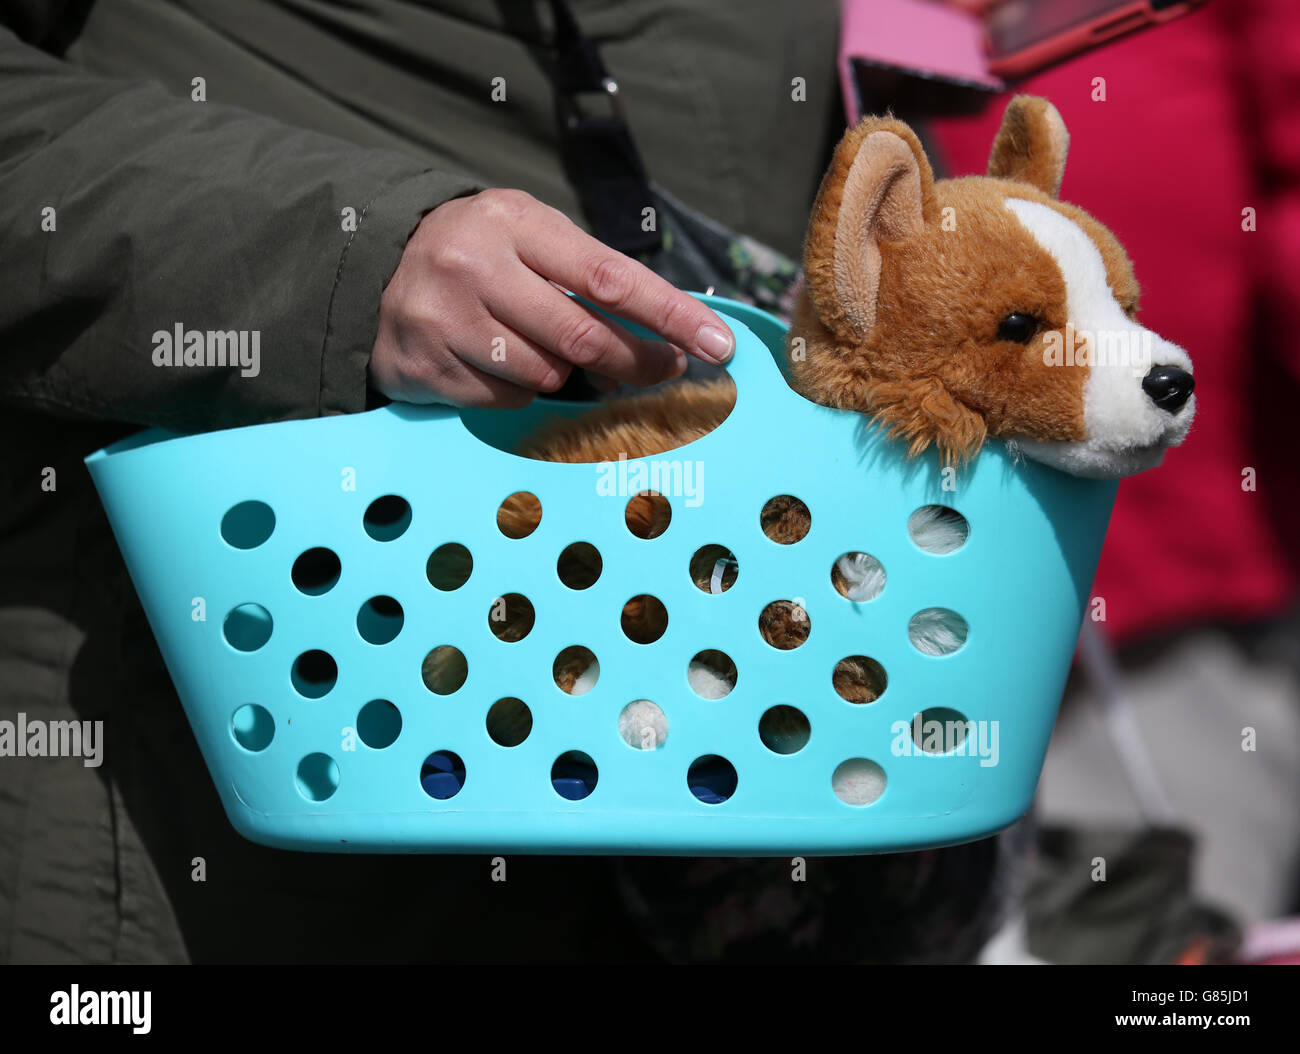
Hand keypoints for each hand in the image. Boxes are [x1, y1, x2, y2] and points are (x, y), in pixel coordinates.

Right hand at [368, 188, 735, 407]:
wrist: (373, 269)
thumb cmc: (479, 255)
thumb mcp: (529, 237)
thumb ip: (589, 277)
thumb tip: (666, 337)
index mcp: (514, 222)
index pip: (609, 277)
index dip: (671, 315)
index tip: (717, 344)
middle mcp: (476, 266)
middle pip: (584, 338)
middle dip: (636, 361)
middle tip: (666, 370)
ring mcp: (445, 319)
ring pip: (545, 376)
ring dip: (567, 376)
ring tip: (549, 352)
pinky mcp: (425, 366)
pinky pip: (505, 399)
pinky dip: (520, 392)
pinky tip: (501, 365)